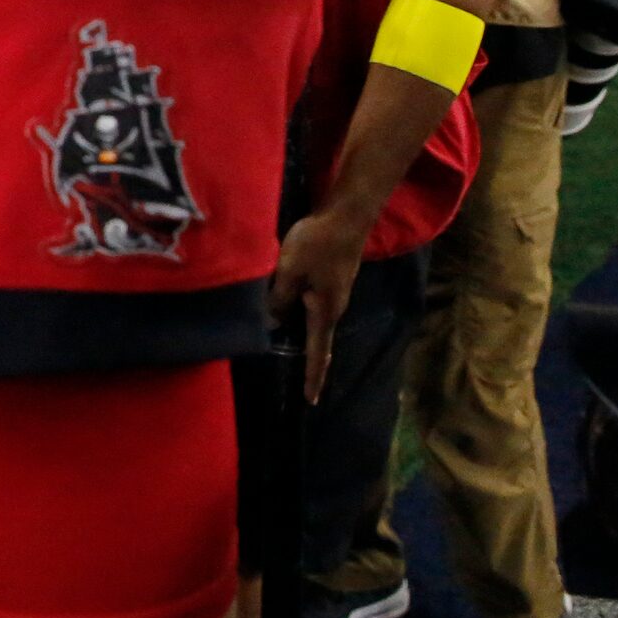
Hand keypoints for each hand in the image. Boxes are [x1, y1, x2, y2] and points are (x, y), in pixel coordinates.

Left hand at [270, 205, 372, 402]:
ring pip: (312, 317)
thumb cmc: (317, 244)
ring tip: (280, 344)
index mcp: (325, 311)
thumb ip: (279, 299)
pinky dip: (298, 308)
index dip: (313, 377)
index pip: (317, 352)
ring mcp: (334, 292)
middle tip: (296, 379)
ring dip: (298, 330)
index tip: (311, 400)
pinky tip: (286, 307)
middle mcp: (334, 307)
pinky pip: (312, 301)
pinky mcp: (330, 278)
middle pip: (316, 338)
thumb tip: (271, 322)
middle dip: (307, 359)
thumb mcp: (289, 271)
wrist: (346, 216)